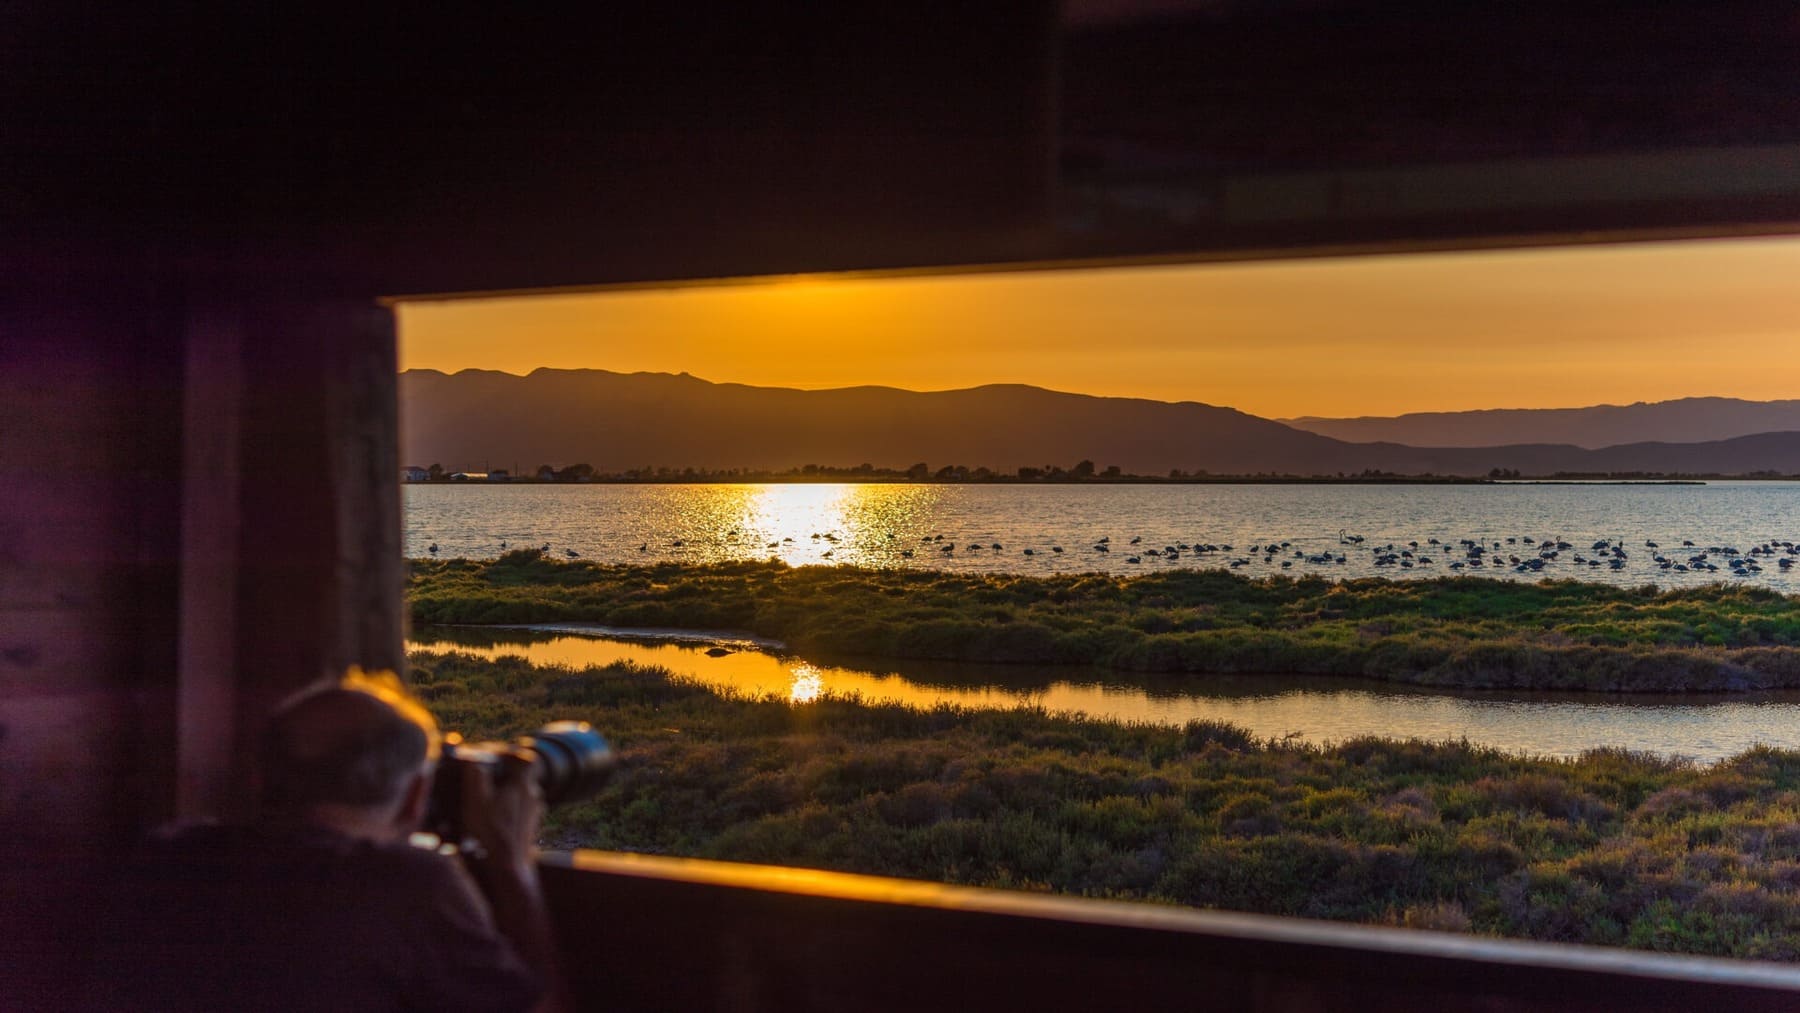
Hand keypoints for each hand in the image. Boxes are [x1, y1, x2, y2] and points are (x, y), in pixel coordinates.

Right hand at [459, 748, 544, 870]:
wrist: (510, 865)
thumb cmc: (491, 832)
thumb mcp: (477, 801)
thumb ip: (475, 777)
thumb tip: (473, 758)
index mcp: (522, 785)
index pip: (526, 758)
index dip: (513, 753)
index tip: (499, 756)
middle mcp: (533, 796)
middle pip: (522, 777)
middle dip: (505, 775)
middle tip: (487, 781)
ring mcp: (535, 812)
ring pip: (522, 794)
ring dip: (507, 793)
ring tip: (488, 803)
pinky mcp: (532, 826)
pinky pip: (522, 810)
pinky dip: (510, 810)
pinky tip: (496, 820)